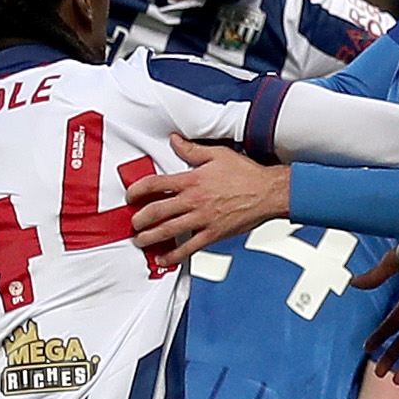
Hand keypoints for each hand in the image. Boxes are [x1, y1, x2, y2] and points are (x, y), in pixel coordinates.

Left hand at [127, 137, 289, 266]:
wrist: (268, 192)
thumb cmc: (246, 174)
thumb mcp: (217, 154)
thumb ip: (192, 150)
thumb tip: (174, 140)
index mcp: (192, 180)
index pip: (155, 184)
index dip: (137, 190)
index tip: (131, 196)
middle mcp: (193, 201)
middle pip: (156, 211)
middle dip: (139, 218)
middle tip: (133, 222)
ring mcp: (202, 219)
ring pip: (167, 231)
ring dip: (149, 237)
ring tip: (139, 240)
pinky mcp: (212, 234)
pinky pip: (188, 248)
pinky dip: (173, 255)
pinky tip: (163, 258)